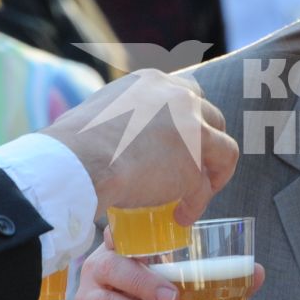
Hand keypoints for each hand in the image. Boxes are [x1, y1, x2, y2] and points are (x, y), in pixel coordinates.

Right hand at [42, 69, 238, 222]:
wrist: (79, 162)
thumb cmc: (75, 142)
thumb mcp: (102, 109)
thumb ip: (124, 114)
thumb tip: (117, 132)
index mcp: (155, 82)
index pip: (188, 94)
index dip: (190, 119)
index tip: (184, 139)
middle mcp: (180, 99)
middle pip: (213, 119)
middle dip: (208, 145)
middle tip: (196, 167)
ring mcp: (192, 131)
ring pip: (225, 151)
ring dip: (214, 174)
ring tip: (198, 194)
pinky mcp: (194, 165)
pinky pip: (204, 188)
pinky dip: (196, 204)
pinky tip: (182, 216)